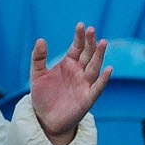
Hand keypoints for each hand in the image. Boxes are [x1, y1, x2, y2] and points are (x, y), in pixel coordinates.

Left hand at [28, 25, 111, 144]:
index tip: (81, 26)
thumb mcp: (36, 75)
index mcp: (69, 63)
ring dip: (99, 55)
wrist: (45, 119)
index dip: (79, 37)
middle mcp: (80, 71)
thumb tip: (41, 40)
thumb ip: (38, 58)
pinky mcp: (88, 97)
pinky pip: (98, 86)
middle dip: (90, 42)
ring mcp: (85, 83)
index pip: (77, 47)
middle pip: (88, 54)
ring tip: (103, 43)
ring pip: (95, 67)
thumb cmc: (43, 96)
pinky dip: (104, 79)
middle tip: (92, 30)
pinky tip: (108, 69)